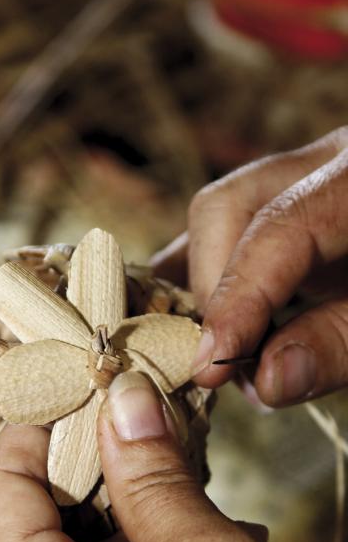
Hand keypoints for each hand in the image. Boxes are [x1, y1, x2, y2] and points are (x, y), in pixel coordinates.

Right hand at [152, 126, 347, 405]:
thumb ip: (343, 344)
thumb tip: (265, 382)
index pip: (280, 227)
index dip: (239, 299)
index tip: (212, 366)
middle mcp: (328, 159)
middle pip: (229, 207)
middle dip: (218, 293)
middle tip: (234, 366)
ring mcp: (304, 172)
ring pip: (219, 215)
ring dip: (211, 288)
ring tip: (234, 349)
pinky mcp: (288, 196)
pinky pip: (227, 226)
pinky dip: (211, 272)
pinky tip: (207, 316)